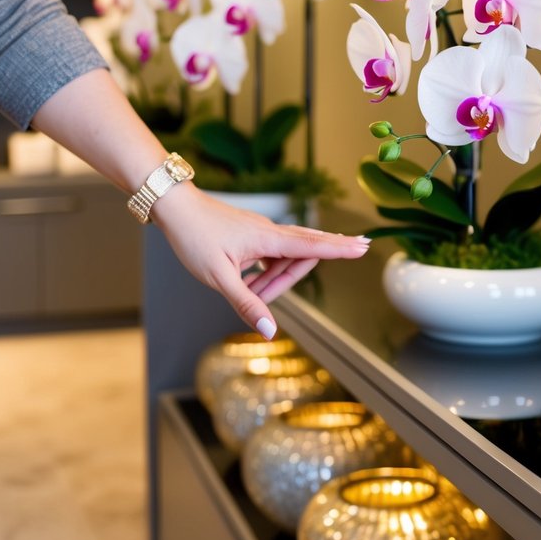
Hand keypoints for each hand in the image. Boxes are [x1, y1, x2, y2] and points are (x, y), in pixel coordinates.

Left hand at [152, 184, 368, 337]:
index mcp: (268, 239)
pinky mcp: (251, 233)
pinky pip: (271, 255)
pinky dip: (264, 273)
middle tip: (260, 299)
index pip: (314, 246)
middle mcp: (270, 232)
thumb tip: (270, 331)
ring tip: (247, 295)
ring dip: (272, 281)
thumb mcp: (218, 277)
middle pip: (301, 256)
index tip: (365, 247)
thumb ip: (247, 302)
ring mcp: (261, 232)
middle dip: (291, 281)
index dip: (341, 249)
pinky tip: (248, 282)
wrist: (175, 207)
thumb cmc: (194, 237)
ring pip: (283, 258)